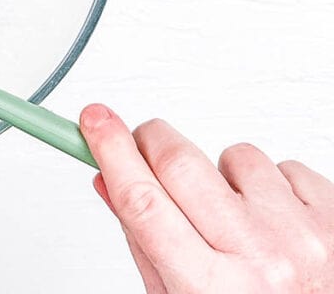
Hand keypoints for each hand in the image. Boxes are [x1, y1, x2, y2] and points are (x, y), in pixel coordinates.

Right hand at [80, 104, 333, 292]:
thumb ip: (145, 241)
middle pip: (180, 163)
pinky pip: (287, 166)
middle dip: (151, 142)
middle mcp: (260, 260)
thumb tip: (109, 179)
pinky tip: (273, 220)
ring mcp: (302, 237)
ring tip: (236, 217)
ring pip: (235, 157)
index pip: (142, 200)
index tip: (94, 121)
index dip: (111, 150)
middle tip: (144, 145)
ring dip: (223, 176)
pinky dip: (273, 186)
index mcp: (210, 289)